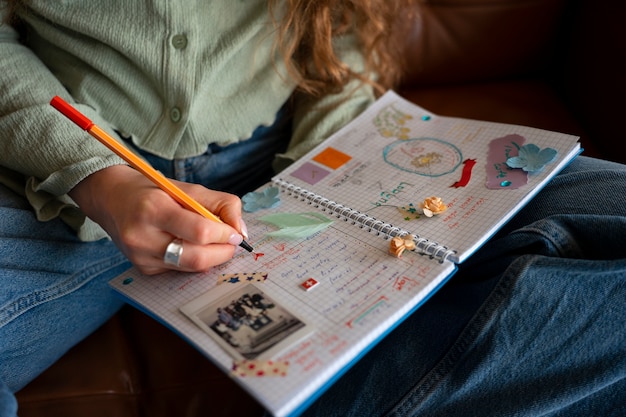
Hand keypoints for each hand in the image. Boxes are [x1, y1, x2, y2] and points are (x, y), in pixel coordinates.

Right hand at [70, 165, 246, 274]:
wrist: (110, 198)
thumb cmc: (153, 190)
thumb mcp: (188, 188)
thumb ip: (221, 204)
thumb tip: (240, 231)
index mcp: (154, 209)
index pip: (200, 231)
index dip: (225, 235)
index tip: (236, 234)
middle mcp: (143, 236)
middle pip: (196, 257)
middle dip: (223, 253)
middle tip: (231, 243)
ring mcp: (140, 256)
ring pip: (190, 267)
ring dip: (211, 258)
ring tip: (215, 244)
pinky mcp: (142, 268)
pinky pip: (179, 270)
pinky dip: (193, 261)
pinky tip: (189, 246)